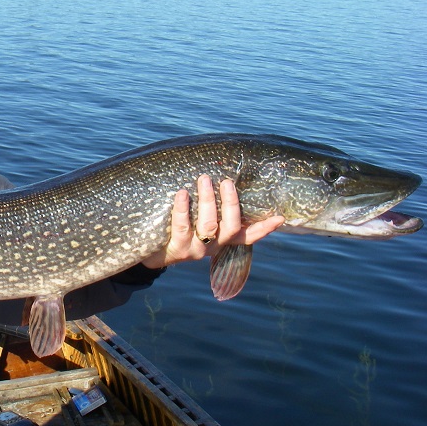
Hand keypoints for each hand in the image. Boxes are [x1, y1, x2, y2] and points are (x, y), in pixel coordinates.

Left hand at [141, 174, 283, 268]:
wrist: (146, 251)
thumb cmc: (173, 227)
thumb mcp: (194, 219)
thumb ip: (209, 206)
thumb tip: (217, 174)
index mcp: (221, 240)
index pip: (248, 236)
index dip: (265, 228)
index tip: (280, 217)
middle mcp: (212, 247)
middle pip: (230, 227)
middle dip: (230, 203)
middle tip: (226, 181)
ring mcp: (195, 250)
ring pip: (209, 226)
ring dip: (208, 201)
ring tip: (204, 179)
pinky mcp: (176, 250)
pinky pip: (182, 227)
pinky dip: (182, 208)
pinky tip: (182, 193)